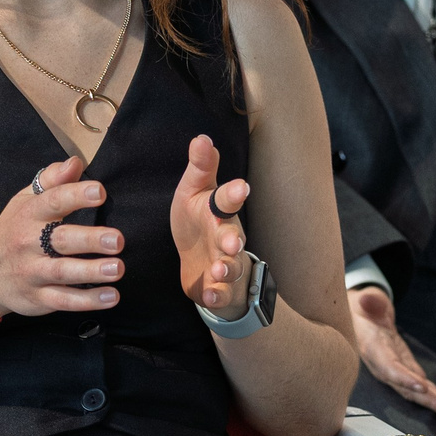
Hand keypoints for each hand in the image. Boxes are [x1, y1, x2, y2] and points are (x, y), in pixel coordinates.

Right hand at [0, 155, 125, 316]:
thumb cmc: (13, 230)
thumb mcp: (25, 200)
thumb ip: (52, 181)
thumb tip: (76, 162)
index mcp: (30, 215)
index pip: (53, 202)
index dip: (76, 195)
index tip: (100, 192)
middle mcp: (29, 244)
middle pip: (60, 240)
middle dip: (89, 239)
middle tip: (117, 239)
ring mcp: (33, 273)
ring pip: (63, 273)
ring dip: (92, 271)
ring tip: (118, 268)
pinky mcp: (38, 298)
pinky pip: (63, 300)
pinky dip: (87, 301)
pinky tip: (110, 297)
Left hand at [169, 133, 252, 320]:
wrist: (198, 262)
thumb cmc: (197, 221)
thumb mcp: (193, 192)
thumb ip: (200, 168)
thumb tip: (202, 138)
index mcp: (217, 210)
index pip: (227, 199)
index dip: (235, 193)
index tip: (242, 186)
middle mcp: (226, 235)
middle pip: (233, 236)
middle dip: (233, 238)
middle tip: (232, 241)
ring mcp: (225, 262)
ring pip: (231, 266)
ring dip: (227, 268)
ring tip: (218, 270)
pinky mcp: (217, 287)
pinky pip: (221, 293)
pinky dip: (218, 296)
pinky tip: (210, 297)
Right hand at [348, 286, 435, 419]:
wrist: (361, 319)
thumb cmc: (364, 308)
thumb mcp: (365, 301)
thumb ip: (370, 302)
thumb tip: (369, 299)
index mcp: (372, 348)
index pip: (388, 366)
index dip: (402, 377)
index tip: (422, 386)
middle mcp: (383, 366)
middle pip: (405, 387)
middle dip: (428, 400)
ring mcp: (395, 372)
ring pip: (415, 392)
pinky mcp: (406, 372)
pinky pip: (421, 388)